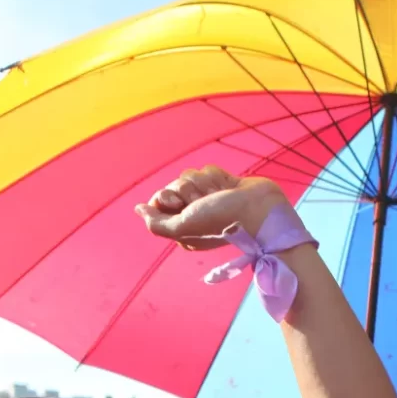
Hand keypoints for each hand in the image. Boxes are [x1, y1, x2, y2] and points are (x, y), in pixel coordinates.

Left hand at [135, 166, 289, 249]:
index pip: (159, 200)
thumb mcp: (182, 228)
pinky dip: (217, 177)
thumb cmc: (220, 222)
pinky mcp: (221, 184)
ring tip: (220, 196)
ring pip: (191, 175)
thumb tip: (138, 209)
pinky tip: (228, 188)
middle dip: (189, 190)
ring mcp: (207, 198)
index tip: (179, 203)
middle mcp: (192, 213)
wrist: (258, 211)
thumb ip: (156, 223)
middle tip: (204, 202)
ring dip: (205, 184)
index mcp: (181, 227)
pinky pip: (207, 169)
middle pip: (174, 185)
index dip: (167, 197)